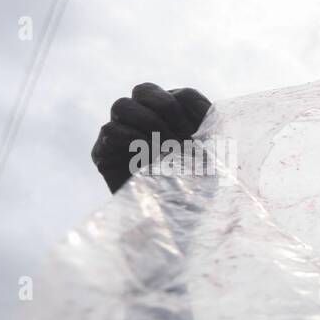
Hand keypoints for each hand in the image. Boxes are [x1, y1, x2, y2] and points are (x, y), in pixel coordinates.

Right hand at [90, 84, 211, 193]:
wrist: (181, 229)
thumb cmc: (202, 193)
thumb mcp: (214, 155)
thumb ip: (206, 122)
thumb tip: (187, 97)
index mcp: (178, 124)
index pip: (181, 96)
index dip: (189, 107)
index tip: (199, 132)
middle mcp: (148, 125)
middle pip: (144, 90)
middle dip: (163, 106)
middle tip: (180, 134)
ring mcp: (123, 138)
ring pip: (122, 106)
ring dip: (147, 121)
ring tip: (165, 148)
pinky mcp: (105, 156)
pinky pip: (110, 131)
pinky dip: (130, 138)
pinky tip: (149, 156)